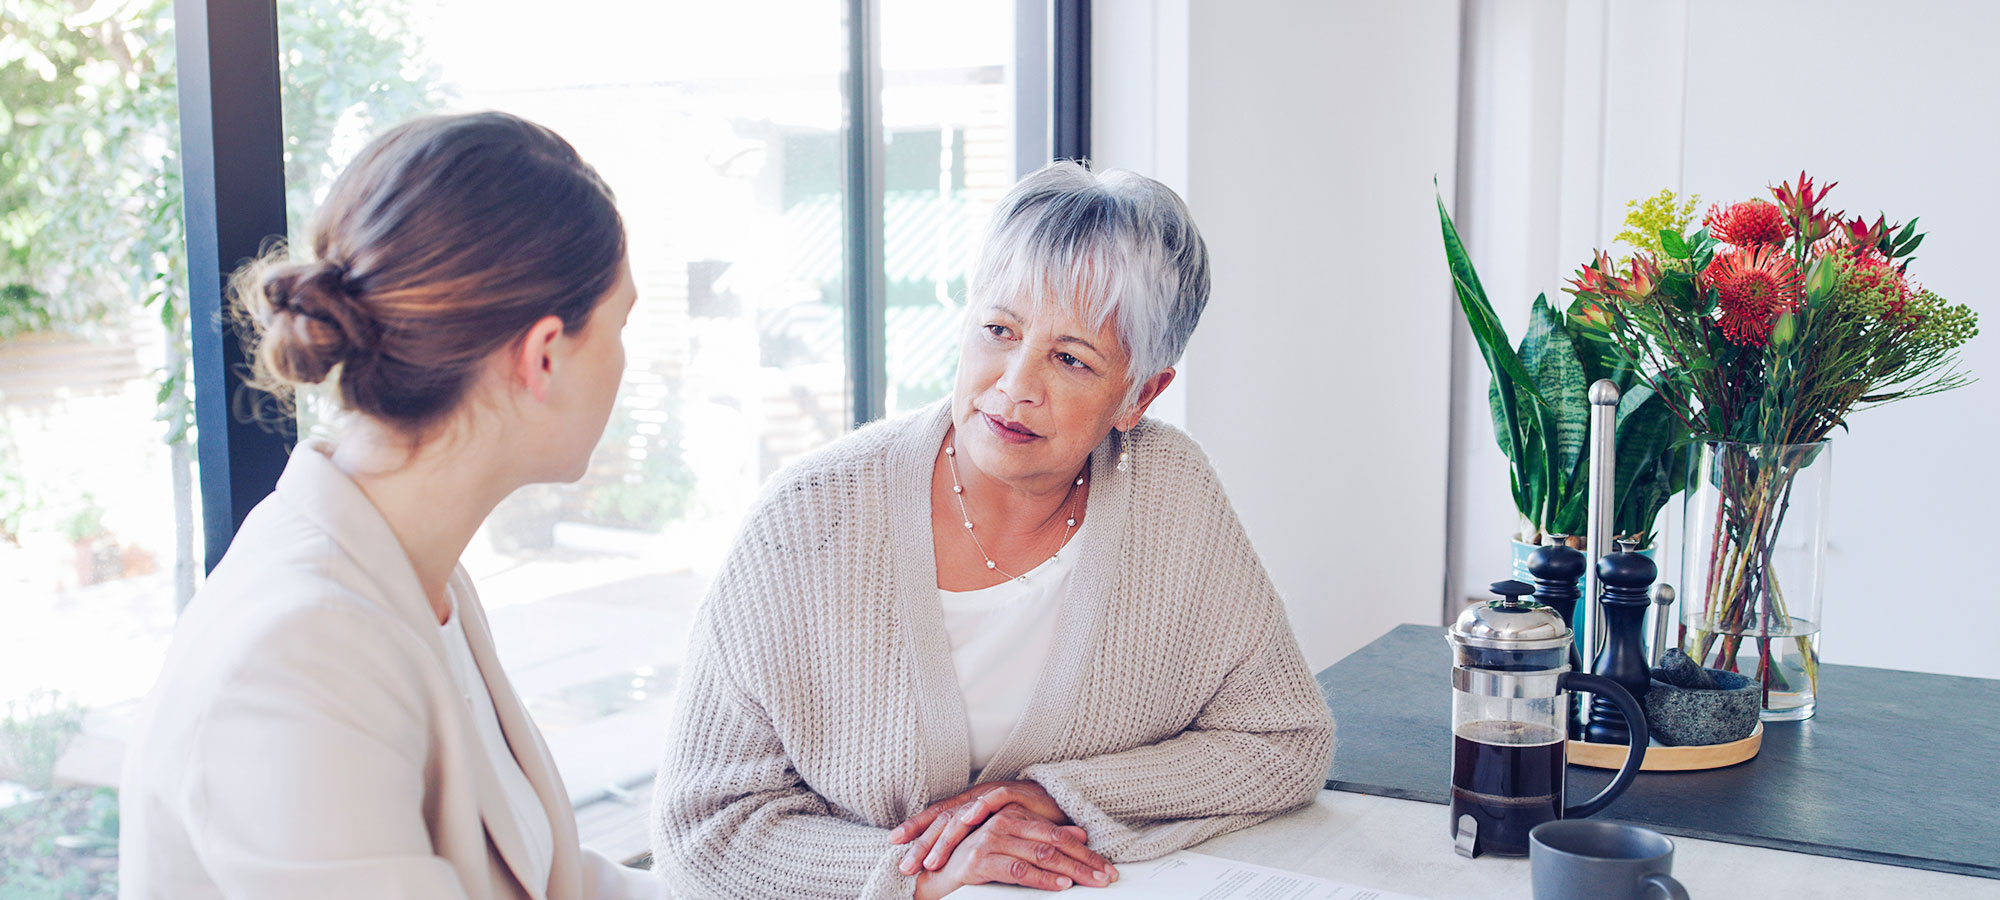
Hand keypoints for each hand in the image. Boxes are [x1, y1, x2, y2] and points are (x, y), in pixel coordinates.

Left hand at [892, 781, 1073, 873]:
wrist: (1057, 803)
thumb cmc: (1022, 821)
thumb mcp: (992, 833)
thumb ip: (972, 842)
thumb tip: (947, 860)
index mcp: (966, 806)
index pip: (936, 817)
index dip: (914, 827)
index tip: (893, 841)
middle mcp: (975, 798)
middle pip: (942, 819)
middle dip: (922, 843)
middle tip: (907, 865)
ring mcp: (993, 795)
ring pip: (962, 814)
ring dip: (946, 839)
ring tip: (932, 861)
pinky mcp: (1015, 794)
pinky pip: (995, 799)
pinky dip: (981, 809)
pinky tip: (968, 821)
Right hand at [910, 805, 1115, 898]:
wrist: (932, 876)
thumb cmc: (972, 862)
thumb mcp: (1013, 847)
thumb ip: (1042, 839)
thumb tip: (1079, 835)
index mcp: (1013, 816)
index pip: (1059, 834)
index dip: (1086, 852)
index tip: (1106, 868)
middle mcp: (1003, 823)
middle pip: (1055, 842)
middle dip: (1085, 862)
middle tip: (1107, 876)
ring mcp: (991, 839)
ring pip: (1042, 855)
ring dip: (1071, 871)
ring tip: (1092, 882)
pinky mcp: (980, 859)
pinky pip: (1019, 870)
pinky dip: (1042, 879)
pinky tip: (1060, 885)